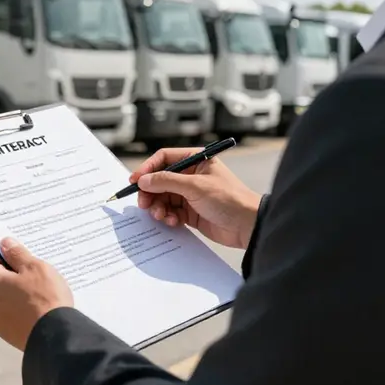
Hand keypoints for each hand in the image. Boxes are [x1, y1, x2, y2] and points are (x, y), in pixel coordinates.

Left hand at [0, 237, 73, 351]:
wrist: (55, 337)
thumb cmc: (44, 297)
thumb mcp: (34, 267)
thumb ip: (17, 254)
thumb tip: (4, 243)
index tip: (15, 252)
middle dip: (9, 272)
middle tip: (31, 271)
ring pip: (1, 297)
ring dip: (13, 291)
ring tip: (36, 291)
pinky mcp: (6, 334)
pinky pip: (9, 313)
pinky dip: (18, 308)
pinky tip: (35, 308)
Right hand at [130, 147, 261, 249]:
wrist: (248, 226)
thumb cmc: (229, 199)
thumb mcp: (195, 186)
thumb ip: (166, 181)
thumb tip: (143, 180)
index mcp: (195, 160)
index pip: (164, 158)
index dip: (148, 168)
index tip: (135, 180)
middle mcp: (191, 175)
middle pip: (160, 180)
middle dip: (150, 192)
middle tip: (143, 203)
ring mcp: (190, 194)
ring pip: (163, 197)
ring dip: (158, 206)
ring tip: (160, 214)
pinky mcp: (191, 212)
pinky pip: (171, 211)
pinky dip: (168, 216)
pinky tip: (173, 221)